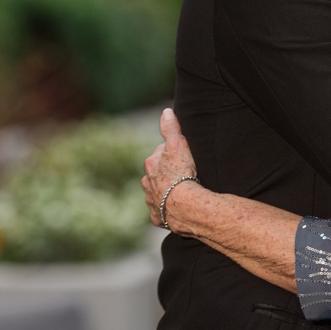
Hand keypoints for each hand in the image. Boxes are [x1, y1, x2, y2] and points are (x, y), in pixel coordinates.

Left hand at [142, 108, 198, 228]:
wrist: (184, 205)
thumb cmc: (181, 173)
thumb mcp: (177, 145)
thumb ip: (171, 128)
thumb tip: (166, 111)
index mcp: (150, 165)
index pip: (159, 156)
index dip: (171, 156)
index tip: (181, 159)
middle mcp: (147, 183)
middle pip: (156, 176)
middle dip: (165, 175)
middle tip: (182, 177)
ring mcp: (151, 201)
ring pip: (157, 194)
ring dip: (165, 193)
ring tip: (180, 194)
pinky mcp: (157, 218)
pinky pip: (162, 213)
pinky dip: (168, 211)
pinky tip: (177, 210)